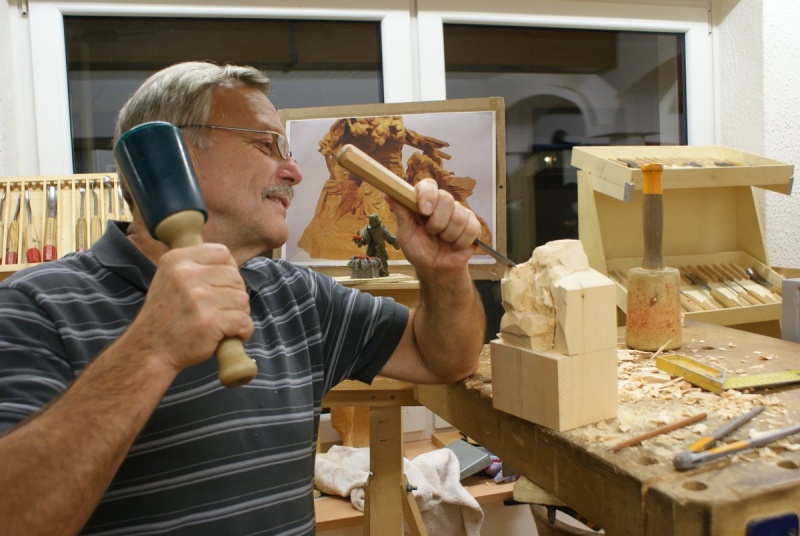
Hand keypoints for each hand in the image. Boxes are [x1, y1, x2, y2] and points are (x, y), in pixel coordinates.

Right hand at [125, 244, 253, 373]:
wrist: (149, 350)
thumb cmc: (166, 317)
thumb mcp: (171, 279)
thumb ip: (197, 267)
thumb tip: (232, 266)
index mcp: (177, 259)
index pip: (222, 253)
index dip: (229, 271)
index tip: (220, 288)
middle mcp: (186, 274)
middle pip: (235, 277)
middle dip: (235, 296)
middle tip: (220, 311)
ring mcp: (198, 297)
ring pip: (242, 299)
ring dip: (239, 314)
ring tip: (221, 324)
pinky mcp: (210, 320)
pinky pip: (244, 321)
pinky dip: (242, 331)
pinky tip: (227, 336)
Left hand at [388, 178, 479, 276]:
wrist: (435, 268)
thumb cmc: (419, 249)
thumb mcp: (405, 234)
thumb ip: (401, 214)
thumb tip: (387, 194)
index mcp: (424, 201)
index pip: (429, 185)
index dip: (428, 195)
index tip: (424, 211)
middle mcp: (442, 203)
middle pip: (446, 199)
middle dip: (438, 222)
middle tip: (432, 232)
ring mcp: (459, 213)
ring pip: (459, 217)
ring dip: (448, 235)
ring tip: (442, 240)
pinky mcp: (472, 225)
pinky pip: (471, 229)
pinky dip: (460, 242)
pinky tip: (454, 245)